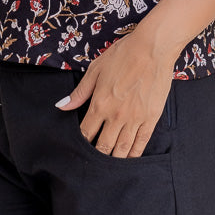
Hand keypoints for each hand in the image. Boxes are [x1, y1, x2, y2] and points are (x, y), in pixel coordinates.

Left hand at [56, 33, 174, 157]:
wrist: (153, 48)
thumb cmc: (123, 55)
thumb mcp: (95, 70)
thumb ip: (79, 92)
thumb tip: (61, 106)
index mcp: (100, 104)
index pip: (86, 133)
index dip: (80, 143)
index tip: (77, 149)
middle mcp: (116, 115)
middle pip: (103, 146)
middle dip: (96, 156)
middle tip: (92, 164)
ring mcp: (135, 118)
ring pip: (122, 149)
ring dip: (114, 159)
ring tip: (109, 167)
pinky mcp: (151, 118)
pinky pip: (141, 142)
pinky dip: (134, 154)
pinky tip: (129, 159)